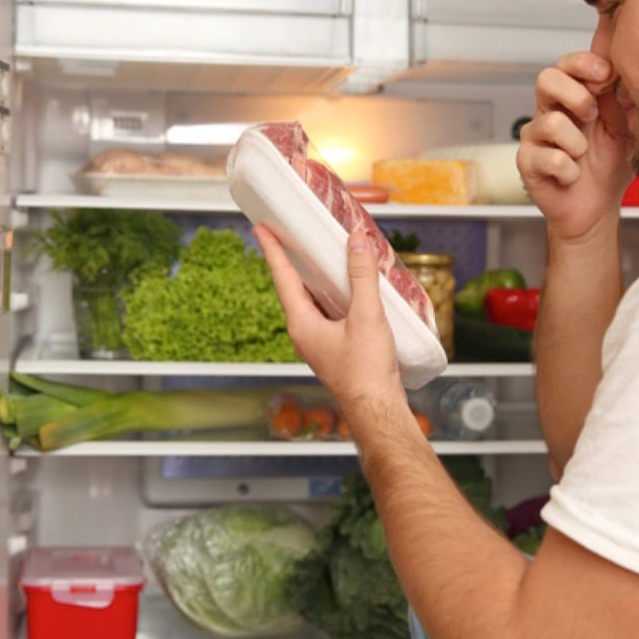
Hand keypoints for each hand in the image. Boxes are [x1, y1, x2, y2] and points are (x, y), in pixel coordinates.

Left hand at [255, 225, 404, 414]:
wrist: (377, 409)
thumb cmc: (367, 370)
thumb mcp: (366, 316)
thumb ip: (361, 277)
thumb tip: (356, 242)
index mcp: (302, 324)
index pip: (283, 278)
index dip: (272, 250)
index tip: (261, 228)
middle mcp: (304, 333)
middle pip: (295, 288)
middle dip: (294, 261)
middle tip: (291, 235)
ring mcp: (318, 342)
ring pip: (313, 302)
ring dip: (317, 279)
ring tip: (322, 255)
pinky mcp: (335, 349)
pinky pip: (329, 314)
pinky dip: (334, 296)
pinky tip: (350, 290)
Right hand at [517, 51, 634, 242]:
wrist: (597, 208)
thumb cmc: (608, 167)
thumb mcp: (627, 129)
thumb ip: (624, 101)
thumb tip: (625, 76)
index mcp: (573, 97)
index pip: (568, 65)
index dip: (585, 63)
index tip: (606, 75)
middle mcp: (550, 111)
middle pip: (546, 79)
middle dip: (576, 95)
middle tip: (592, 115)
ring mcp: (535, 136)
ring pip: (551, 122)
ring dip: (577, 143)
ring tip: (582, 155)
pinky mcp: (527, 161)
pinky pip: (551, 159)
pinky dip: (570, 172)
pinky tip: (572, 176)